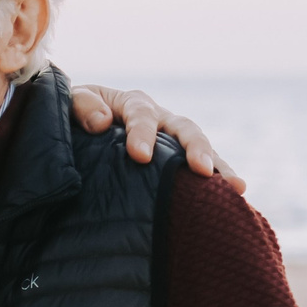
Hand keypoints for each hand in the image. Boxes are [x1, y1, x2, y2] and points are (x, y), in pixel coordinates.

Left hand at [69, 86, 244, 192]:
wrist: (77, 130)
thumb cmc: (75, 116)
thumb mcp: (71, 103)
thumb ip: (81, 106)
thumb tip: (102, 122)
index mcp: (132, 104)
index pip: (141, 115)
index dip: (142, 133)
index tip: (139, 156)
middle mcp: (160, 120)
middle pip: (184, 129)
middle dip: (196, 149)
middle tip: (203, 171)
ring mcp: (171, 143)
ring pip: (200, 150)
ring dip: (219, 167)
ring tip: (236, 188)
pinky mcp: (174, 164)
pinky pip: (196, 173)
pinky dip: (215, 184)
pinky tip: (230, 203)